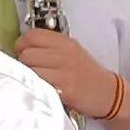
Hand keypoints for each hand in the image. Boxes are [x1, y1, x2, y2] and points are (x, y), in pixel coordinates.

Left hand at [9, 27, 123, 119]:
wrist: (108, 94)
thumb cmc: (87, 74)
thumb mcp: (73, 52)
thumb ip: (50, 47)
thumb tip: (23, 49)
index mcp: (65, 42)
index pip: (32, 35)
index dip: (22, 44)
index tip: (23, 53)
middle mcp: (65, 54)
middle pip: (27, 53)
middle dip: (24, 63)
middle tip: (31, 70)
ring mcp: (65, 72)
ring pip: (30, 70)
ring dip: (29, 77)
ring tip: (38, 81)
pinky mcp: (65, 90)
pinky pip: (39, 85)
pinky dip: (37, 87)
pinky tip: (44, 90)